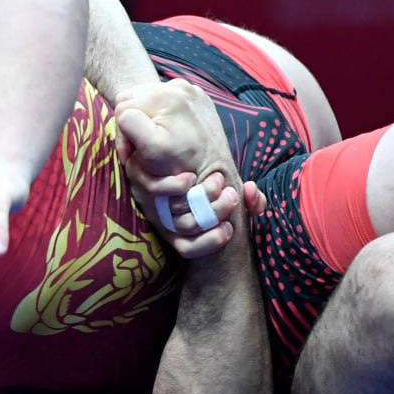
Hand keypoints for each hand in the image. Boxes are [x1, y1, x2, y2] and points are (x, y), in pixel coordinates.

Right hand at [113, 79, 229, 180]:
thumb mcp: (151, 148)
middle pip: (135, 98)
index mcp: (165, 96)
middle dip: (135, 123)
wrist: (217, 171)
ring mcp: (192, 90)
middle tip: (143, 146)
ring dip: (149, 118)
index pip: (122, 106)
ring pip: (150, 98)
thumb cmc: (183, 165)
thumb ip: (128, 122)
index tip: (134, 153)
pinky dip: (164, 116)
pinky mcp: (199, 98)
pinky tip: (171, 132)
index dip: (123, 133)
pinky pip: (169, 101)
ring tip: (158, 139)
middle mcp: (179, 86)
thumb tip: (124, 113)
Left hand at [131, 168, 265, 257]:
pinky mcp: (140, 178)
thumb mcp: (229, 193)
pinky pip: (154, 188)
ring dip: (201, 197)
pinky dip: (174, 185)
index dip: (210, 242)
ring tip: (218, 181)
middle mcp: (162, 218)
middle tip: (231, 195)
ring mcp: (150, 200)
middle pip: (185, 227)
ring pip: (171, 209)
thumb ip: (250, 199)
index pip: (188, 249)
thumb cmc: (203, 180)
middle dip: (214, 212)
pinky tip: (191, 176)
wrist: (169, 144)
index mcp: (178, 229)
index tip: (230, 227)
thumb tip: (252, 192)